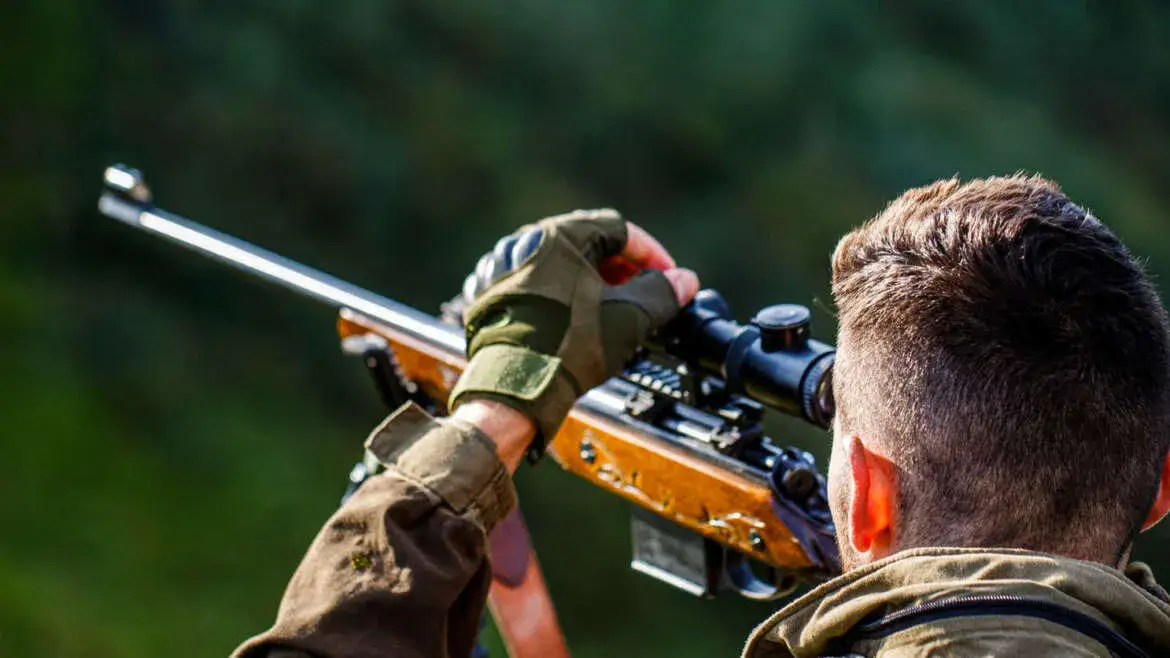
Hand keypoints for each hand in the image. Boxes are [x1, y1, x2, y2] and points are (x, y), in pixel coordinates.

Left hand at [449, 209, 698, 456]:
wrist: (513, 388)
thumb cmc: (565, 348)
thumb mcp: (628, 317)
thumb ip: (662, 293)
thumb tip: (684, 281)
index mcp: (557, 236)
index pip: (619, 229)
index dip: (651, 253)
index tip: (667, 276)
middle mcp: (525, 243)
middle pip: (590, 244)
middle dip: (625, 269)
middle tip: (645, 294)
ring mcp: (504, 270)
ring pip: (564, 266)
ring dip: (597, 283)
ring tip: (617, 311)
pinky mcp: (494, 296)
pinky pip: (541, 286)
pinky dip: (567, 296)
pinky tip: (582, 321)